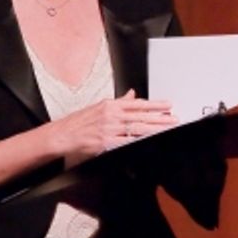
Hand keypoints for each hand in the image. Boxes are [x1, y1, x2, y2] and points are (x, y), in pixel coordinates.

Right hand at [50, 88, 176, 160]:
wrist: (62, 135)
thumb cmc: (79, 123)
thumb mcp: (100, 107)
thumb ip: (119, 102)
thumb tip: (132, 95)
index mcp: (110, 105)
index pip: (137, 104)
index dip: (155, 104)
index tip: (168, 105)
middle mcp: (111, 115)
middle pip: (141, 116)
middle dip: (160, 117)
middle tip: (174, 118)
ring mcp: (109, 129)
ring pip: (137, 128)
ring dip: (154, 128)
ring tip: (168, 128)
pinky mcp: (106, 142)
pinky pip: (126, 142)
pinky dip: (139, 141)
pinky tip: (149, 141)